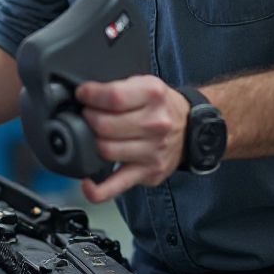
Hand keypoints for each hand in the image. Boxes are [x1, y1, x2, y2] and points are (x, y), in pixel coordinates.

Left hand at [75, 75, 188, 202]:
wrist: (190, 127)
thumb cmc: (161, 105)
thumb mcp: (145, 83)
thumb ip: (118, 86)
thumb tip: (85, 94)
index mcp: (153, 95)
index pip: (113, 97)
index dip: (90, 95)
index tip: (82, 95)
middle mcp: (156, 123)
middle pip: (105, 125)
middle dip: (88, 118)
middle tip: (88, 115)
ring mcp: (153, 151)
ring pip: (106, 150)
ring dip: (91, 142)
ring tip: (93, 134)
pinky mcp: (148, 173)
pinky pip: (117, 186)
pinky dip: (98, 190)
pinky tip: (87, 184)